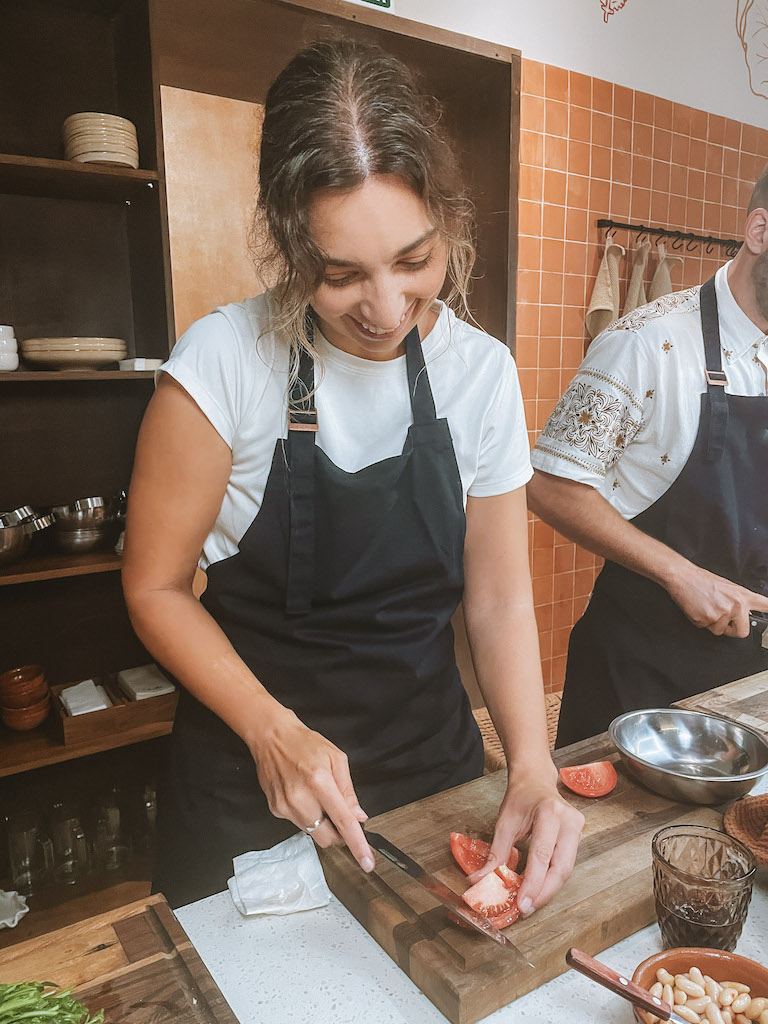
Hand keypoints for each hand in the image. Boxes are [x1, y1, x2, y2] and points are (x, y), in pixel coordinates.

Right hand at [248, 704, 373, 871]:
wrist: (271, 737)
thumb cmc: (305, 743)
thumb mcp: (336, 758)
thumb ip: (348, 791)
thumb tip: (359, 816)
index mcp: (320, 782)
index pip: (343, 821)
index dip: (357, 845)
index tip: (367, 863)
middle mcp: (301, 798)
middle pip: (326, 838)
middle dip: (338, 836)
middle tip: (341, 819)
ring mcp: (285, 806)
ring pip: (312, 832)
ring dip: (321, 823)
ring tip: (317, 797)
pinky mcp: (275, 810)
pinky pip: (298, 823)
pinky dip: (306, 815)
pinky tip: (302, 794)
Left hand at [466, 765, 583, 913]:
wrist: (536, 780)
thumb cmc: (520, 797)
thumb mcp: (504, 822)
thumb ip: (495, 853)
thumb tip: (480, 880)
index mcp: (550, 813)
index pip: (543, 855)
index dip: (533, 884)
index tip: (522, 904)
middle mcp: (570, 821)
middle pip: (562, 868)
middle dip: (544, 893)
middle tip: (525, 908)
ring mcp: (578, 828)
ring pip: (566, 870)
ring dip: (548, 889)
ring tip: (529, 902)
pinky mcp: (578, 837)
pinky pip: (566, 864)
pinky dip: (551, 879)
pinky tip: (538, 889)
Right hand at [664, 560, 767, 638]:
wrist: (684, 577)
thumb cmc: (702, 580)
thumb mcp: (727, 586)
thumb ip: (738, 600)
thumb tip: (744, 613)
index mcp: (742, 596)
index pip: (765, 606)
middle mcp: (736, 605)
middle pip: (742, 632)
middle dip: (732, 629)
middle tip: (723, 620)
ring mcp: (722, 614)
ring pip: (720, 631)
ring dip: (713, 623)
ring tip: (707, 608)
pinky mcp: (708, 620)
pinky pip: (706, 628)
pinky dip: (701, 621)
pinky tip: (699, 609)